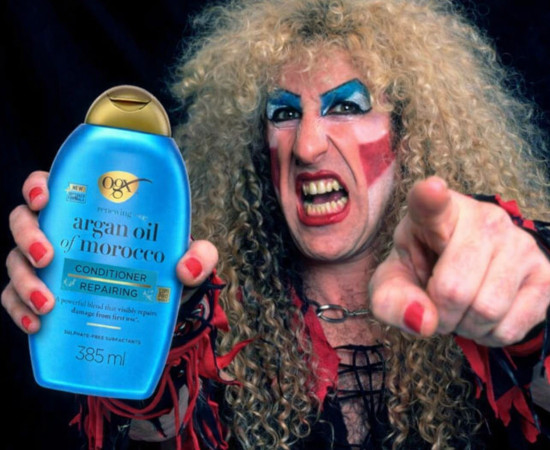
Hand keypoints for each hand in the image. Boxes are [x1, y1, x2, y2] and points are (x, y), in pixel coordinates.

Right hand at [2, 171, 218, 333]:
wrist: (160, 309)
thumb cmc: (166, 269)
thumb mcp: (187, 258)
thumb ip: (199, 255)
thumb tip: (185, 268)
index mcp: (91, 211)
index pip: (54, 187)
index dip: (37, 187)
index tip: (45, 197)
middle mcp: (64, 233)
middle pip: (24, 222)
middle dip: (27, 236)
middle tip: (48, 256)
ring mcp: (51, 266)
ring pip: (16, 262)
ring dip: (23, 281)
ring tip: (48, 303)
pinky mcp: (47, 297)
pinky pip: (16, 300)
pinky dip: (19, 311)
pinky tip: (37, 325)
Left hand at [369, 176, 549, 346]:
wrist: (465, 274)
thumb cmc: (423, 270)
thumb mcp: (394, 282)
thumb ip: (391, 301)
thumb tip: (424, 321)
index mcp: (433, 213)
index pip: (431, 203)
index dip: (430, 198)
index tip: (431, 190)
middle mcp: (483, 218)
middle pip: (455, 289)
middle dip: (440, 314)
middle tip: (438, 306)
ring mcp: (519, 243)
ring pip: (487, 310)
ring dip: (466, 326)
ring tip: (461, 310)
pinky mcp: (545, 273)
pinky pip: (512, 327)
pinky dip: (491, 336)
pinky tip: (484, 317)